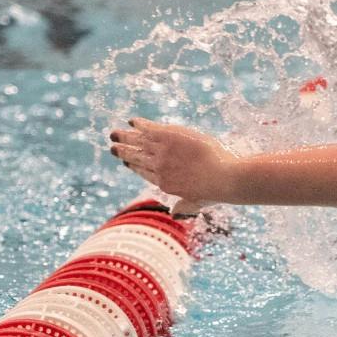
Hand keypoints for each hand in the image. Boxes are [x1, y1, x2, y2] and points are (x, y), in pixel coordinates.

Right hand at [108, 118, 236, 215]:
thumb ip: (185, 207)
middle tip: (113, 147)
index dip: (134, 166)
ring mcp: (161, 151)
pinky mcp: (167, 136)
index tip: (126, 162)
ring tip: (114, 133)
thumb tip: (175, 214)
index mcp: (164, 183)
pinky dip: (140, 124)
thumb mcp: (198, 203)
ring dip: (125, 137)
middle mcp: (158, 167)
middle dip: (124, 152)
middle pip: (137, 157)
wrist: (223, 177)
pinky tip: (133, 121)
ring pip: (138, 142)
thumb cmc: (216, 191)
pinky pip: (148, 128)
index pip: (144, 173)